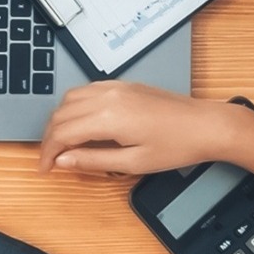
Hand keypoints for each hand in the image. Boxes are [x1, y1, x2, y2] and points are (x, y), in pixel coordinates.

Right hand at [37, 81, 253, 177]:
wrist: (206, 125)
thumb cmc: (177, 145)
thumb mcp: (132, 163)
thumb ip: (93, 160)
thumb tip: (64, 160)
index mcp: (108, 117)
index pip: (61, 133)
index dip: (48, 152)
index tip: (46, 168)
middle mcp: (107, 96)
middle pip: (60, 114)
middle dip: (50, 138)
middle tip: (52, 159)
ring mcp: (115, 87)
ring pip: (70, 99)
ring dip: (60, 120)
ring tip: (64, 143)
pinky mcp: (123, 85)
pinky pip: (86, 91)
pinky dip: (75, 107)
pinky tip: (81, 123)